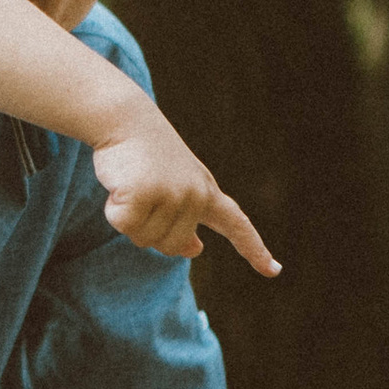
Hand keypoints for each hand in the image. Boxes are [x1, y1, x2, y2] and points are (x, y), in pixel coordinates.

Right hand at [93, 114, 279, 276]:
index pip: (237, 225)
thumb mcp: (172, 187)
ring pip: (145, 238)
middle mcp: (196, 195)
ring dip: (128, 217)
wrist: (124, 118)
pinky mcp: (145, 193)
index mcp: (207, 192)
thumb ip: (185, 220)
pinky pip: (124, 225)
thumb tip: (194, 251)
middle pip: (171, 246)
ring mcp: (173, 194)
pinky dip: (113, 210)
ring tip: (131, 182)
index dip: (254, 250)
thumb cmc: (145, 155)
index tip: (274, 270)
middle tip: (142, 192)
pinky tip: (119, 184)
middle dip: (148, 229)